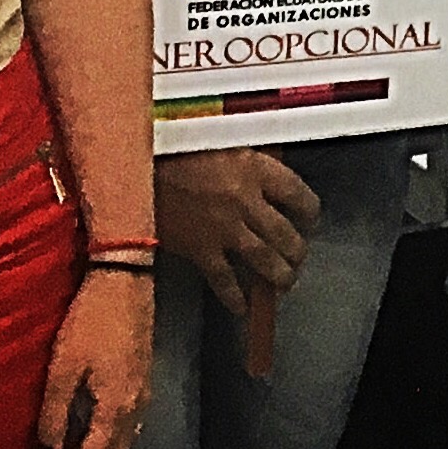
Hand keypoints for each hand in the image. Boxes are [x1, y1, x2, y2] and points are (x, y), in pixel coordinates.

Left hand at [27, 271, 154, 448]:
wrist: (124, 281)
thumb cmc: (91, 321)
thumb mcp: (64, 366)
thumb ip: (56, 412)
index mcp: (116, 406)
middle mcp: (136, 408)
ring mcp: (143, 395)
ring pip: (119, 446)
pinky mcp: (142, 382)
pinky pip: (124, 429)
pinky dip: (101, 441)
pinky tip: (79, 431)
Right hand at [154, 149, 318, 318]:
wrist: (137, 164)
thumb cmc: (179, 147)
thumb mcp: (223, 140)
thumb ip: (249, 161)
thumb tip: (267, 179)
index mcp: (256, 168)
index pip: (298, 194)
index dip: (310, 211)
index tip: (310, 220)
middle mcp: (247, 200)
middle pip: (285, 233)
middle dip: (297, 251)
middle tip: (298, 259)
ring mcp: (224, 227)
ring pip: (263, 258)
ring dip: (279, 275)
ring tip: (285, 284)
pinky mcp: (199, 248)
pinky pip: (224, 278)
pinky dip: (235, 296)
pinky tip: (242, 308)